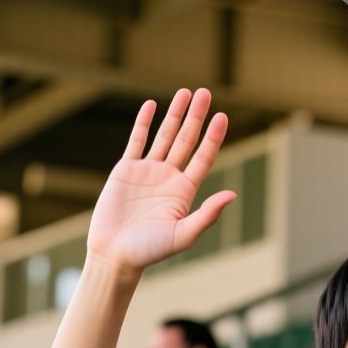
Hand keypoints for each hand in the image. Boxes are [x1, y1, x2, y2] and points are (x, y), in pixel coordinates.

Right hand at [87, 87, 236, 270]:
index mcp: (185, 191)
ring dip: (174, 115)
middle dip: (196, 117)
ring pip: (164, 136)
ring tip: (185, 93)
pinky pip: (136, 141)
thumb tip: (232, 195)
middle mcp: (169, 178)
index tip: (222, 116)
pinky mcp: (126, 170)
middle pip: (186, 140)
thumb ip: (207, 215)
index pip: (204, 157)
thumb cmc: (150, 251)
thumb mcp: (183, 234)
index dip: (213, 137)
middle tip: (205, 93)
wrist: (115, 255)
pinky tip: (152, 106)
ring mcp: (147, 172)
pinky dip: (143, 123)